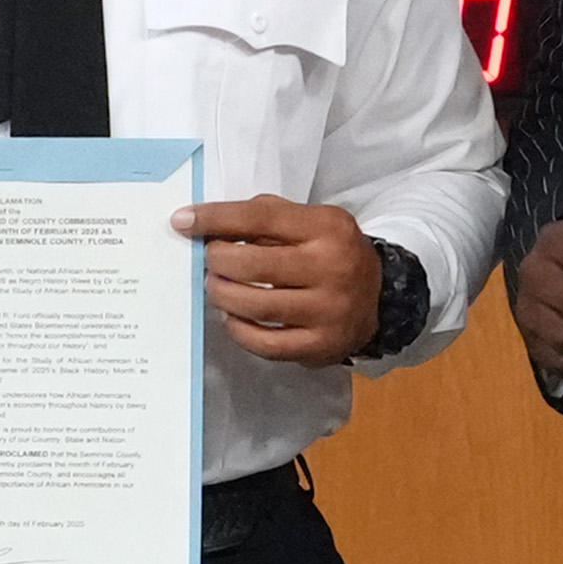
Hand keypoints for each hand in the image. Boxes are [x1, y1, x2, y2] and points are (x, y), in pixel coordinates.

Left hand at [179, 196, 383, 362]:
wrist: (379, 298)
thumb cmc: (330, 253)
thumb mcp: (311, 222)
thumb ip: (266, 218)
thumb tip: (207, 225)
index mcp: (328, 228)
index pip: (261, 218)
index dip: (217, 218)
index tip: (183, 221)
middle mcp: (332, 268)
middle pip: (254, 264)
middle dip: (218, 261)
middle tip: (209, 261)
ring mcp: (328, 311)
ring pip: (255, 305)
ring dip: (222, 295)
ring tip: (215, 287)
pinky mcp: (320, 346)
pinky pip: (265, 343)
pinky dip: (239, 330)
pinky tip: (232, 317)